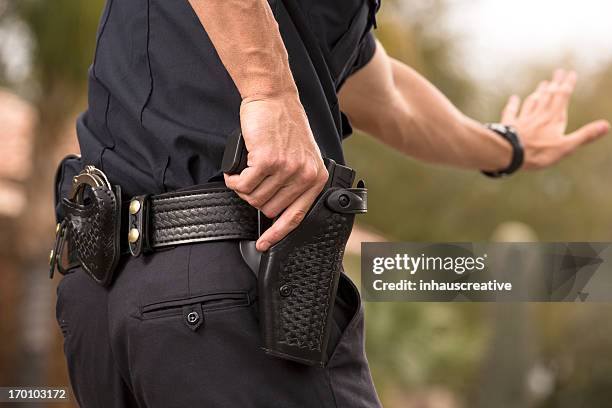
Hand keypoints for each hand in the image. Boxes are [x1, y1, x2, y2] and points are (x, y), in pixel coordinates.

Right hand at [224, 93, 327, 251]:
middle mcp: (304, 175)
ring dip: (243, 188)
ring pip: (254, 198)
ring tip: (243, 173)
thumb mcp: (301, 156)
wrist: (274, 98)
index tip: (264, 244)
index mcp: (316, 178)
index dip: (277, 234)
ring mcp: (286, 168)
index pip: (296, 216)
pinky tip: (235, 171)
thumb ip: (295, 182)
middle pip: (269, 208)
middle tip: (251, 182)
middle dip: (255, 198)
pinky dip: (234, 180)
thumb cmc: (284, 125)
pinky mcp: (266, 160)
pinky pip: (243, 185)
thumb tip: (277, 210)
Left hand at [500, 69, 609, 169]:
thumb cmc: (538, 152)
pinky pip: (512, 111)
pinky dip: (513, 103)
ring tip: (542, 84)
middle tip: (558, 71)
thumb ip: (585, 135)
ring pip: (532, 102)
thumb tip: (606, 125)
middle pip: (548, 95)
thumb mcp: (566, 147)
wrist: (509, 153)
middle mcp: (539, 114)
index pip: (563, 96)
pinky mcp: (510, 124)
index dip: (567, 84)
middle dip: (555, 83)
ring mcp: (523, 118)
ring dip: (538, 92)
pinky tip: (514, 98)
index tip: (571, 73)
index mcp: (554, 118)